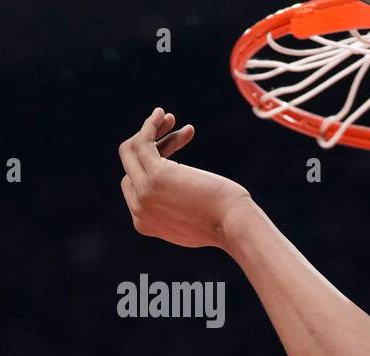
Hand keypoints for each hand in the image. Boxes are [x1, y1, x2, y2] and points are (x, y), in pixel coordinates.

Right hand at [118, 107, 252, 249]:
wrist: (236, 226)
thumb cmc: (226, 223)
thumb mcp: (195, 221)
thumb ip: (177, 210)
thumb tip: (177, 192)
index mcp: (145, 223)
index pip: (136, 185)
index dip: (153, 163)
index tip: (175, 148)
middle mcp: (139, 209)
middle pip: (132, 166)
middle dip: (150, 144)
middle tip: (172, 127)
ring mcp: (144, 193)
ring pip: (133, 151)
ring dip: (150, 130)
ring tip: (168, 116)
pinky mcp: (156, 176)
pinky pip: (143, 143)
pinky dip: (150, 126)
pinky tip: (160, 114)